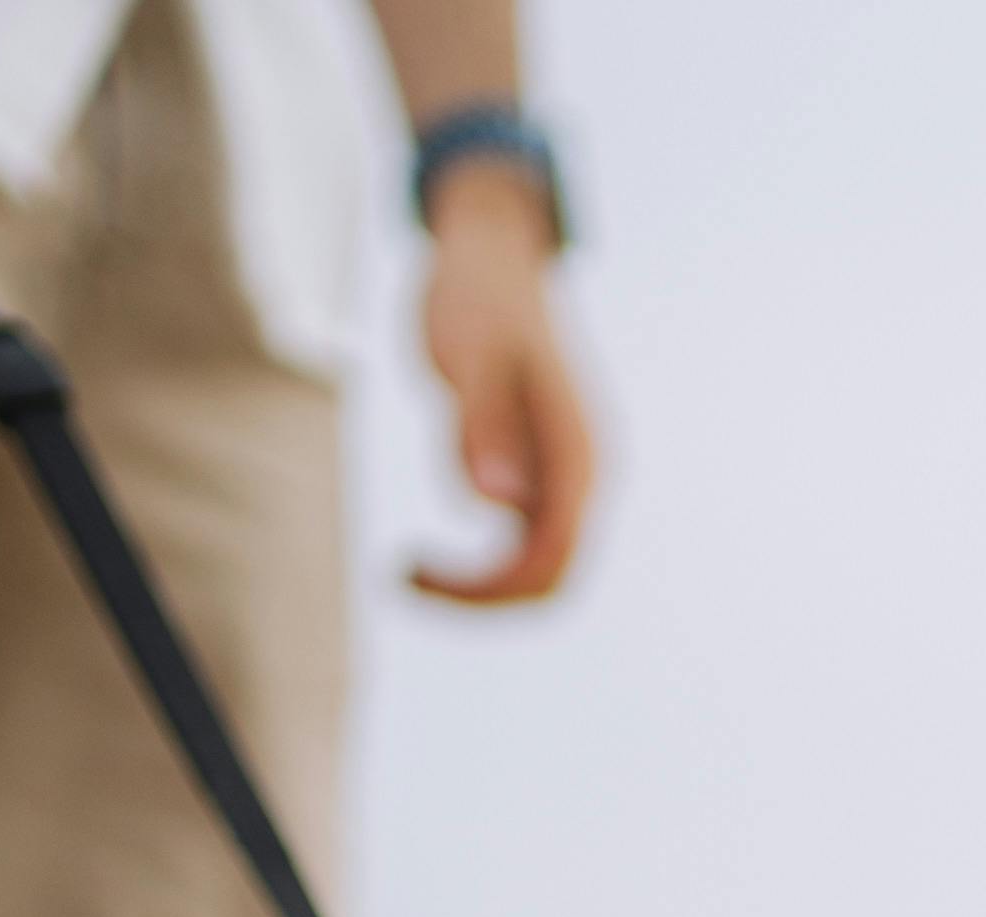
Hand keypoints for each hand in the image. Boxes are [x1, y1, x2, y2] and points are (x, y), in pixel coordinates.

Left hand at [409, 169, 593, 606]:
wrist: (491, 250)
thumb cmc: (473, 294)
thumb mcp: (464, 354)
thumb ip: (483, 425)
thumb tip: (498, 502)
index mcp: (578, 454)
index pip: (549, 563)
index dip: (484, 591)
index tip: (411, 572)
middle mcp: (585, 473)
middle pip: (551, 581)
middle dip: (480, 597)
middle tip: (401, 577)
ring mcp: (566, 473)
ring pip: (537, 566)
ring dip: (476, 583)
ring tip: (406, 564)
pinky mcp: (541, 470)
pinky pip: (522, 541)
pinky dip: (479, 559)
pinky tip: (426, 543)